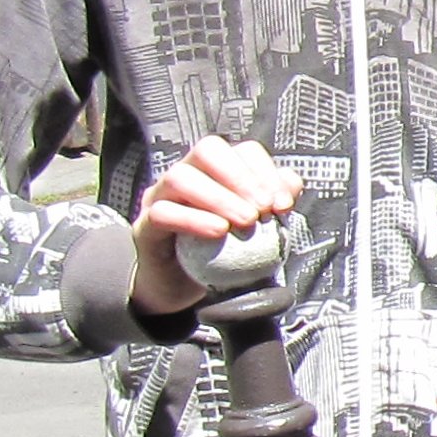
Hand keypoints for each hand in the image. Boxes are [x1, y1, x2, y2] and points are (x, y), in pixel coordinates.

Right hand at [133, 138, 300, 315]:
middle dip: (241, 176)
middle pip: (208, 149)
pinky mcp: (145, 224)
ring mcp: (161, 195)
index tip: (283, 205)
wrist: (182, 287)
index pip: (243, 151)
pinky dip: (194, 219)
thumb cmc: (225, 254)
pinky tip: (219, 232)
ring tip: (246, 222)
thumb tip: (291, 183)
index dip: (266, 172)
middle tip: (262, 209)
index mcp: (218, 171)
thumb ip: (274, 203)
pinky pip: (163, 212)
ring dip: (219, 197)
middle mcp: (188, 173)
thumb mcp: (258, 230)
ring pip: (181, 177)